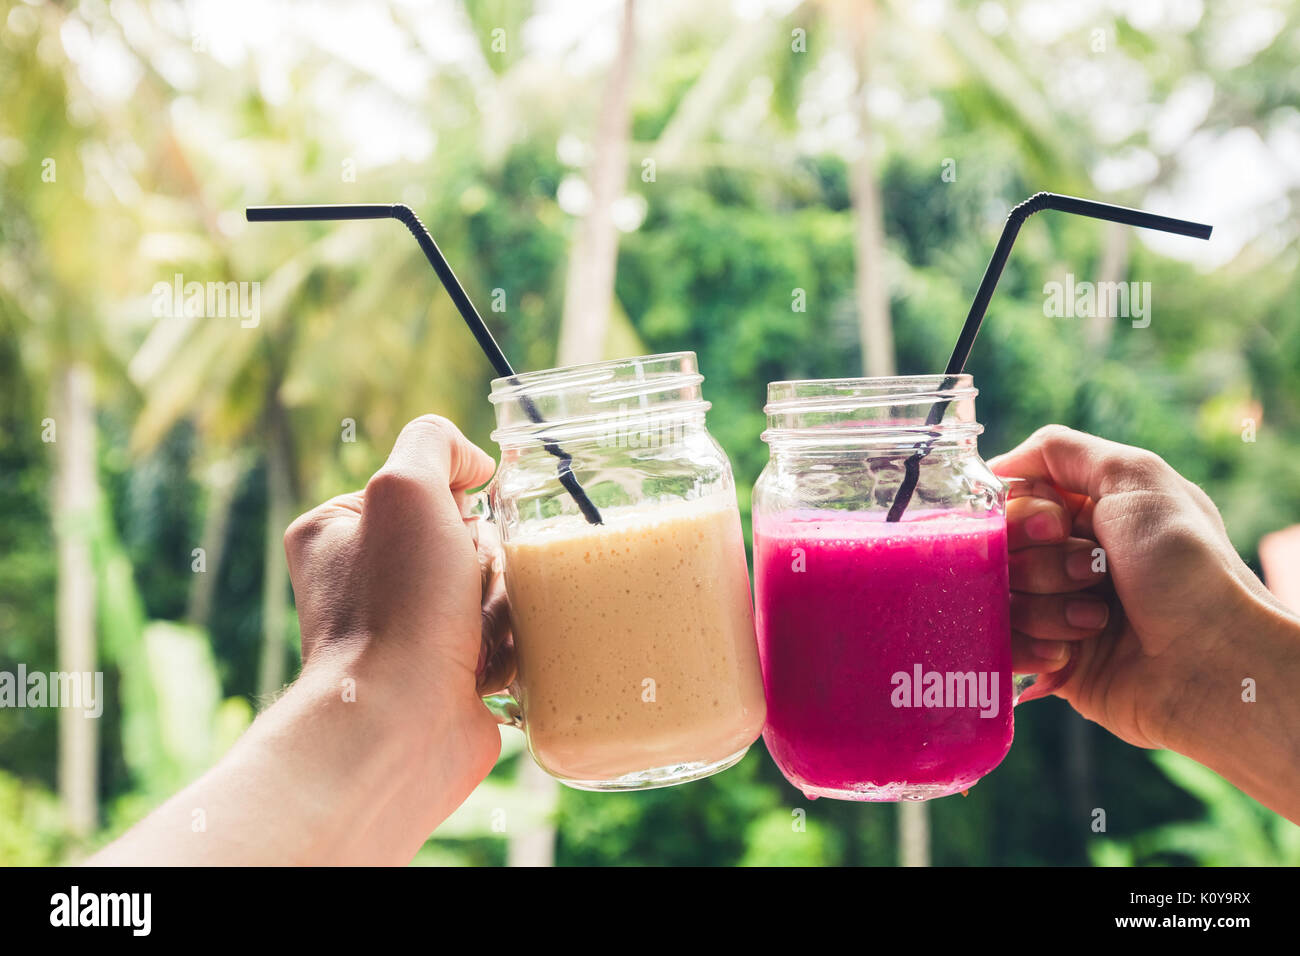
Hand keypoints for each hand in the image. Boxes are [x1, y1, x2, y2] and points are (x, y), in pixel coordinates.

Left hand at [279, 414, 511, 854]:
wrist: (401, 726)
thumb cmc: (396, 608)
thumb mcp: (406, 489)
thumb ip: (434, 444)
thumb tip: (473, 463)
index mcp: (336, 533)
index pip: (422, 487)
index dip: (454, 502)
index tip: (455, 530)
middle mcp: (362, 580)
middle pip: (464, 535)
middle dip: (487, 555)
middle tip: (471, 584)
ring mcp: (404, 631)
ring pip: (491, 584)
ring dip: (503, 600)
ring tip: (482, 630)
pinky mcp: (445, 673)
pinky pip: (503, 636)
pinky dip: (509, 643)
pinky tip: (490, 661)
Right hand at [992, 425, 1289, 751]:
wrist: (1215, 659)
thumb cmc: (1186, 565)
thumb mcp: (1136, 477)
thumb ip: (1061, 450)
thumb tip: (996, 467)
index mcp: (1085, 512)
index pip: (1009, 502)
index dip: (1022, 515)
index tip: (1058, 527)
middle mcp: (1065, 557)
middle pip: (998, 551)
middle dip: (1041, 563)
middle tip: (1094, 572)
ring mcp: (1054, 609)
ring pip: (998, 599)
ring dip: (1046, 608)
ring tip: (1097, 620)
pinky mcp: (1049, 657)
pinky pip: (1001, 646)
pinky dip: (1031, 647)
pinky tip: (1070, 653)